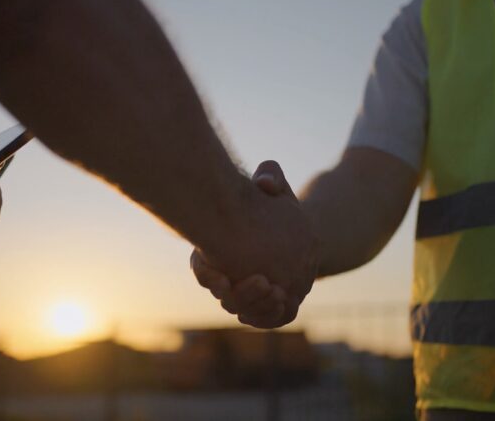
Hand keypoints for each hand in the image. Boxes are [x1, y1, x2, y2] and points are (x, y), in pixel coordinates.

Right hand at [191, 161, 317, 327]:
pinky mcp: (264, 304)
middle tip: (264, 282)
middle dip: (243, 294)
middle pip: (225, 296)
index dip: (208, 276)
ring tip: (279, 292)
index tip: (224, 277)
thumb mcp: (271, 182)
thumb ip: (269, 176)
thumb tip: (265, 183)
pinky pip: (266, 319)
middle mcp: (223, 275)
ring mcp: (243, 293)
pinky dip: (272, 315)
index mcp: (213, 248)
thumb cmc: (274, 203)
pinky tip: (287, 301)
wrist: (293, 226)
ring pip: (244, 311)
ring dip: (259, 306)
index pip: (202, 269)